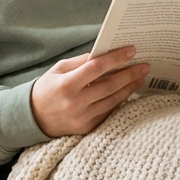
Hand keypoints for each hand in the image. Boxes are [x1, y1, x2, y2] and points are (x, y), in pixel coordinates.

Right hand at [31, 46, 149, 137]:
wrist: (34, 118)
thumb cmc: (47, 88)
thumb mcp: (58, 69)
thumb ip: (81, 62)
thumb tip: (105, 54)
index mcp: (66, 85)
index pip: (96, 68)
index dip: (115, 59)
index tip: (131, 50)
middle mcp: (75, 103)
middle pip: (110, 86)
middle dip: (129, 74)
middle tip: (144, 65)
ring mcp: (83, 117)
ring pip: (113, 100)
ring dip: (129, 88)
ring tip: (140, 77)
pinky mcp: (88, 128)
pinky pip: (109, 112)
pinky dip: (120, 100)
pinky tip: (128, 91)